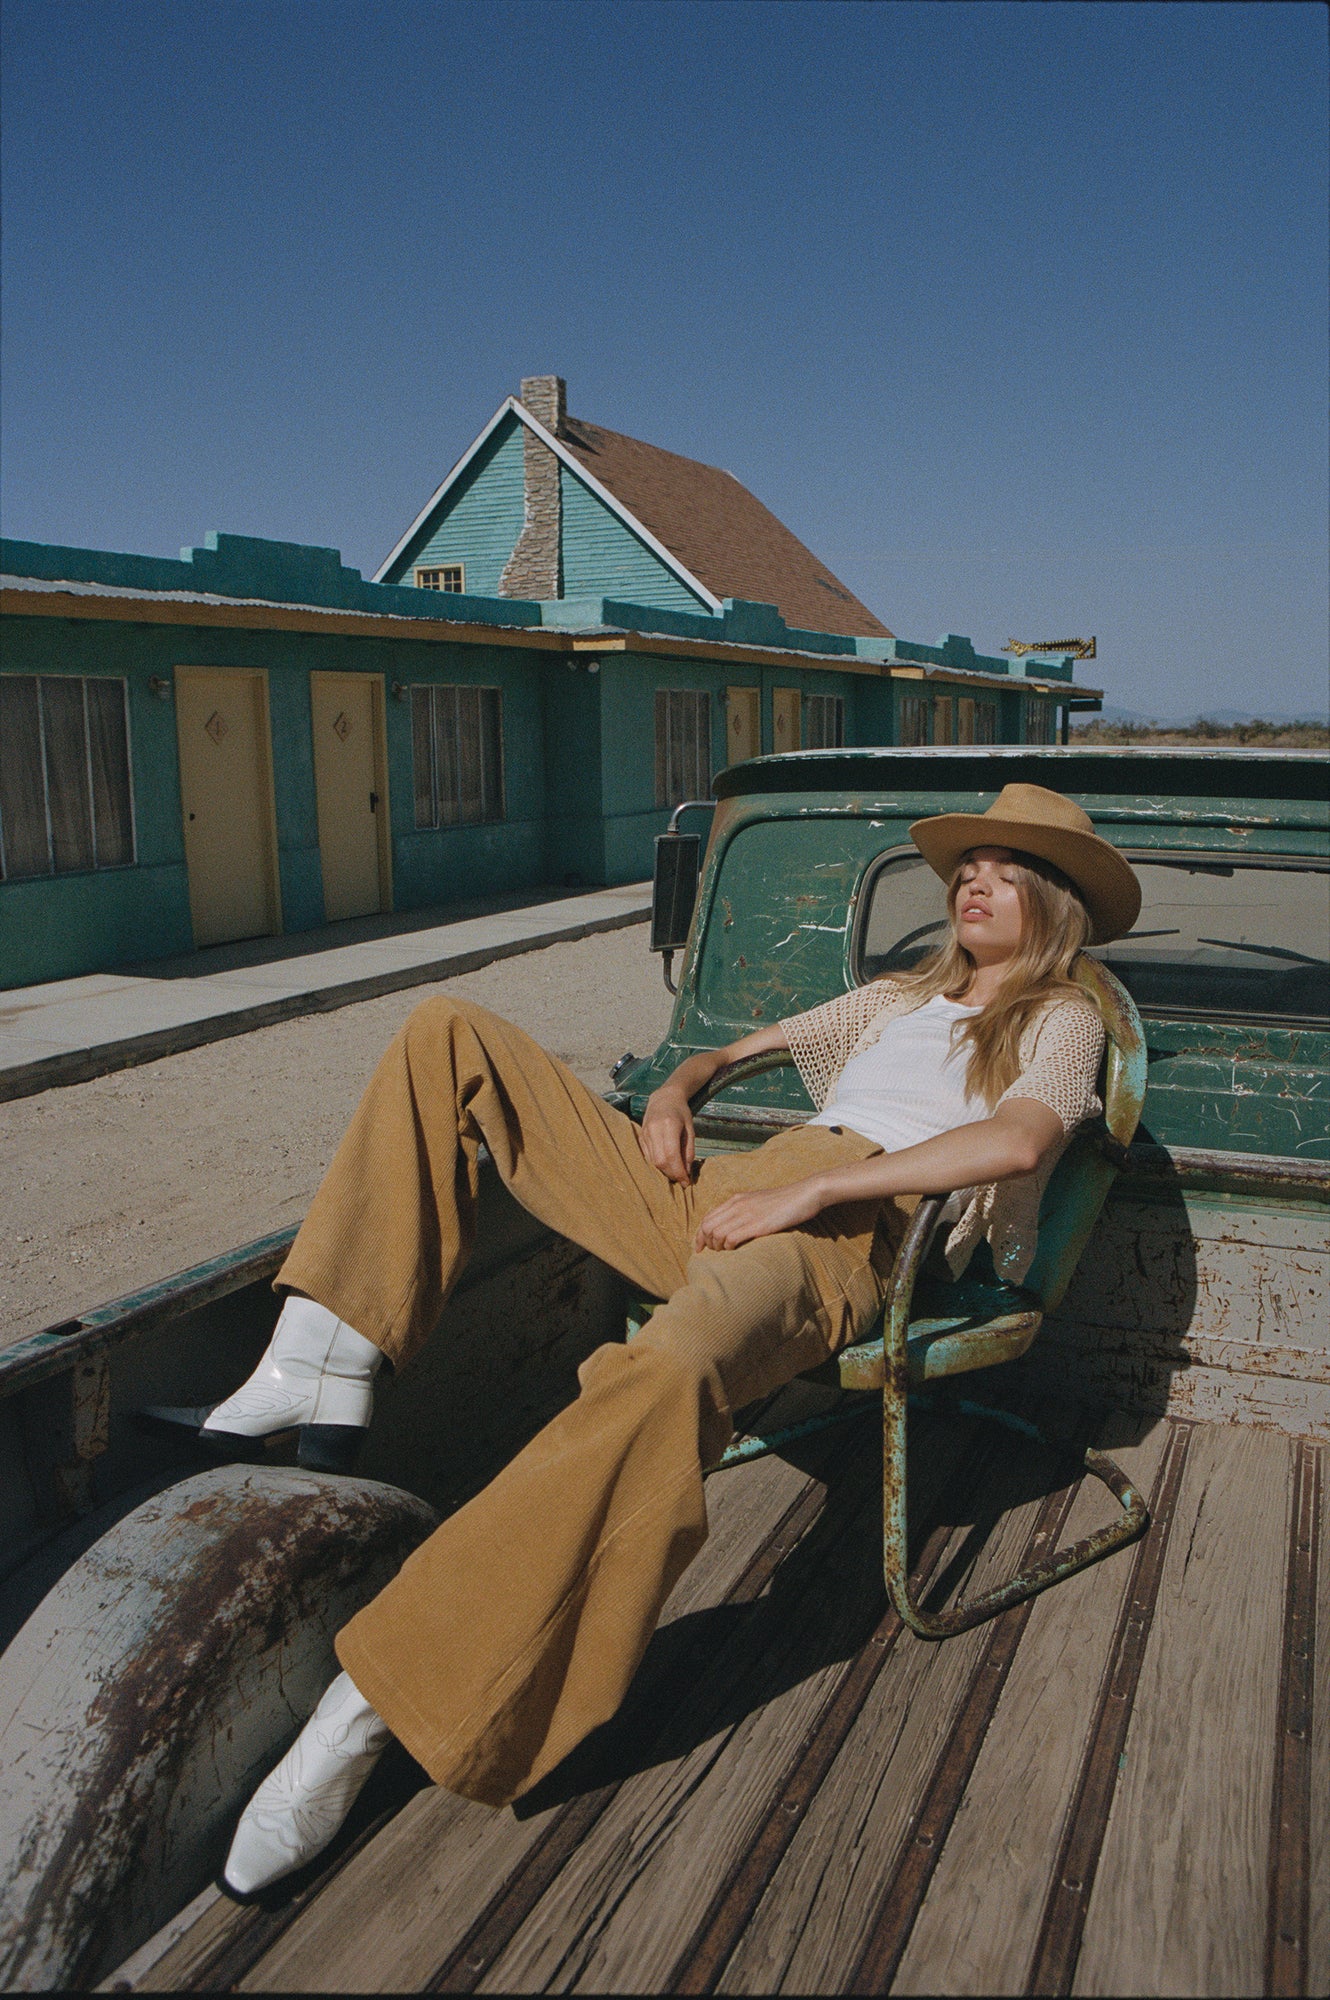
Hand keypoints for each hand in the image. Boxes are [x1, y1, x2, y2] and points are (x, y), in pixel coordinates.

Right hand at [637, 1087, 695, 1183]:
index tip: (686, 1182)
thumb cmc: (681, 1113)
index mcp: (669, 1125)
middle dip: (671, 1174)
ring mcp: (644, 1133)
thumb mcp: (690, 1130)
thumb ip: (688, 1151)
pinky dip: (657, 1164)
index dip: (678, 1172)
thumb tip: (686, 1173)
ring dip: (664, 1171)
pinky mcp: (640, 1137)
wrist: (664, 1098)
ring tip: (675, 1172)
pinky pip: (647, 1157)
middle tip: (682, 1179)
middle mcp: (654, 1129)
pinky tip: (666, 1165)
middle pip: (660, 1161)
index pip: (671, 1155)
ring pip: (652, 1161)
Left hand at [694, 1177, 825, 1251]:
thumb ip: (745, 1210)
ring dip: (716, 1247)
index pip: (707, 1217)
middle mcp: (737, 1205)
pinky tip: (734, 1250)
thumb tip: (735, 1227)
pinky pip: (731, 1238)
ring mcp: (746, 1214)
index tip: (699, 1248)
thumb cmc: (785, 1201)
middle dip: (704, 1243)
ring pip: (715, 1233)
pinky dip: (728, 1247)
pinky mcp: (757, 1225)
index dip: (699, 1235)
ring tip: (723, 1253)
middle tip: (709, 1254)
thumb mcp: (759, 1202)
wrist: (805, 1194)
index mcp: (736, 1199)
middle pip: (707, 1226)